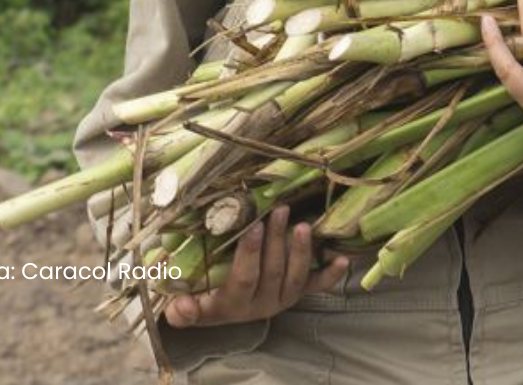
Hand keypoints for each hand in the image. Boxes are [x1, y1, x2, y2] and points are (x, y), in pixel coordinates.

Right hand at [162, 205, 349, 328]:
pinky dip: (330, 274)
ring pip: (297, 278)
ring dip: (302, 252)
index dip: (249, 254)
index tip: (252, 227)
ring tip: (303, 226)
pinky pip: (316, 286)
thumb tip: (180, 306)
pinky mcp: (296, 294)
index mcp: (234, 304)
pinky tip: (342, 259)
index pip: (244, 278)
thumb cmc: (201, 298)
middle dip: (276, 241)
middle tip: (279, 211)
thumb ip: (181, 310)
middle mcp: (262, 304)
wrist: (221, 311)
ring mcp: (282, 299)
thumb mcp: (185, 306)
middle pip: (273, 272)